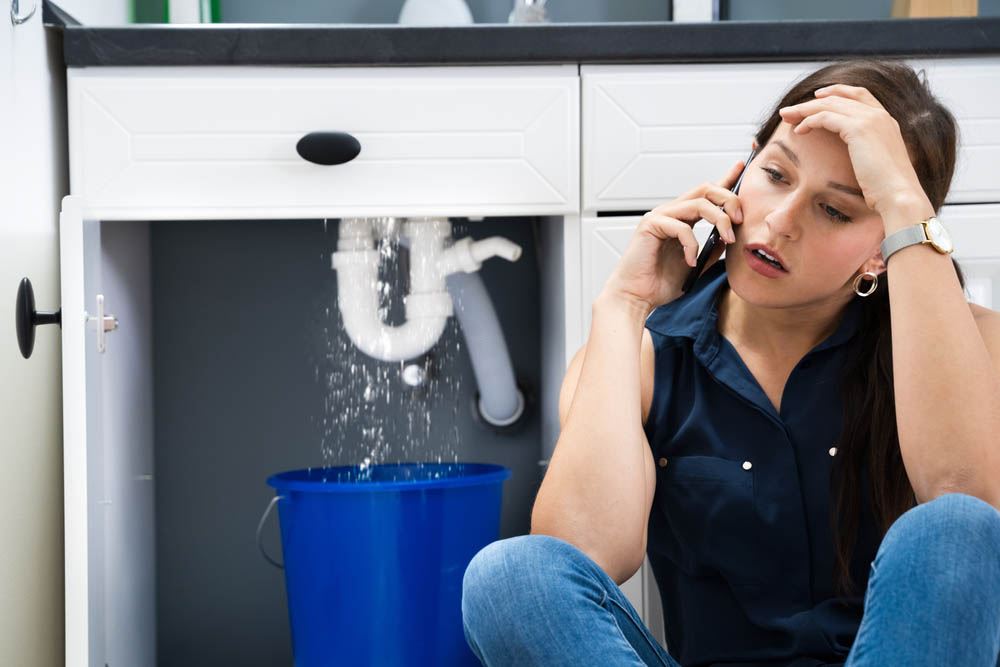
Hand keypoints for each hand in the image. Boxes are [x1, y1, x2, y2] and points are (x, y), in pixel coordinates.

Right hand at [601, 161, 745, 313]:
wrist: (637, 296)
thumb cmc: (659, 283)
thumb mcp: (696, 265)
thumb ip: (711, 250)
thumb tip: (729, 237)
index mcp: (682, 219)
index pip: (707, 194)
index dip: (725, 179)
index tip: (741, 167)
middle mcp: (671, 213)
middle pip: (706, 189)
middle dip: (729, 199)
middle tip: (740, 220)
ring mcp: (660, 217)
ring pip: (699, 203)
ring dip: (720, 220)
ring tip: (728, 239)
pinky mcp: (651, 225)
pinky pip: (682, 227)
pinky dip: (692, 245)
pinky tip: (690, 261)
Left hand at [777, 84, 934, 224]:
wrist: (899, 195)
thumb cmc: (887, 189)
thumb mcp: (878, 164)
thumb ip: (868, 152)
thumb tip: (857, 157)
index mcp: (887, 121)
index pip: (859, 94)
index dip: (837, 92)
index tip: (817, 96)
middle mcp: (880, 115)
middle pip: (839, 97)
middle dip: (812, 102)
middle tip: (791, 110)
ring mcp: (870, 119)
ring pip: (829, 104)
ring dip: (805, 109)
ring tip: (787, 117)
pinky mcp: (858, 129)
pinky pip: (825, 117)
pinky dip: (809, 121)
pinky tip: (798, 131)